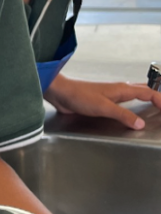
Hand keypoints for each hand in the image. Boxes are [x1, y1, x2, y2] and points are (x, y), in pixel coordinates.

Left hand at [44, 73, 160, 128]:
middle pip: (142, 90)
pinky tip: (130, 113)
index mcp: (121, 89)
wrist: (61, 93)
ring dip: (145, 99)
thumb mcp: (103, 107)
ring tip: (154, 107)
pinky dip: (132, 106)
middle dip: (155, 96)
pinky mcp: (102, 102)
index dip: (160, 99)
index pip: (147, 92)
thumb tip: (141, 124)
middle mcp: (118, 90)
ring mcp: (110, 95)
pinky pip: (123, 103)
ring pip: (133, 95)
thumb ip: (122, 115)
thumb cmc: (80, 96)